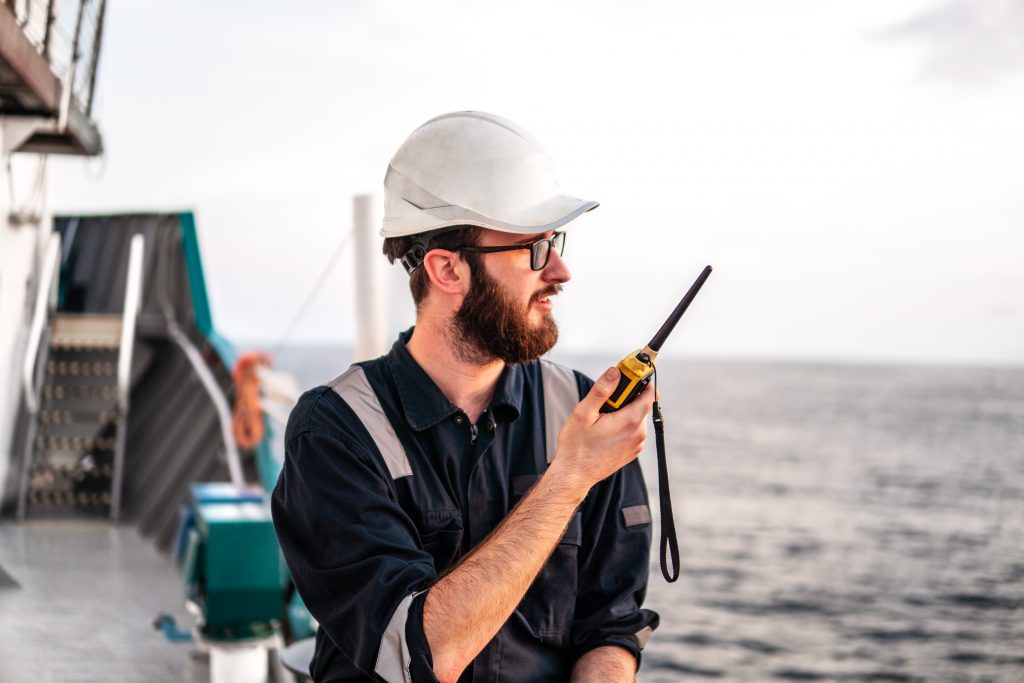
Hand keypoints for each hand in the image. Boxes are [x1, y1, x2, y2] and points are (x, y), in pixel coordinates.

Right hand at [552, 368, 655, 490]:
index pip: (649, 394)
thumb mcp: (584, 413)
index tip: (631, 373)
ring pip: (637, 417)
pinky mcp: (632, 451)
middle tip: (607, 397)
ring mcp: (637, 444)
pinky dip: (623, 424)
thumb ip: (602, 390)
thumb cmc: (576, 446)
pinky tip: (605, 429)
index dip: (642, 381)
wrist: (574, 475)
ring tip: (602, 417)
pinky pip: (633, 430)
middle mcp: (639, 434)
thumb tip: (615, 372)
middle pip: (642, 405)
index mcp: (630, 421)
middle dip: (627, 397)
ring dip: (624, 411)